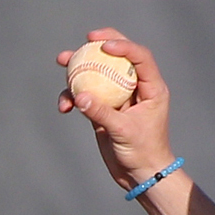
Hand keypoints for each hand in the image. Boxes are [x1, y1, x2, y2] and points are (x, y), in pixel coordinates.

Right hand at [57, 30, 176, 190]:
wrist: (140, 175)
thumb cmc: (143, 154)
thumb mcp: (123, 132)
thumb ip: (101, 113)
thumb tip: (78, 96)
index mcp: (151, 89)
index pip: (140, 57)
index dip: (123, 46)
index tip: (103, 45)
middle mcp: (136, 88)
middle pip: (119, 56)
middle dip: (101, 44)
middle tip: (87, 38)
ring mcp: (119, 97)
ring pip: (99, 72)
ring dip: (79, 67)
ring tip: (62, 61)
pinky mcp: (104, 108)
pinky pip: (86, 94)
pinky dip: (73, 96)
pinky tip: (64, 106)